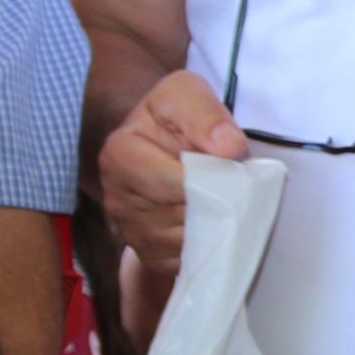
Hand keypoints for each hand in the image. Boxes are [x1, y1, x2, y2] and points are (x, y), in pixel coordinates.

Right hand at [97, 69, 248, 286]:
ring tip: (225, 199)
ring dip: (216, 224)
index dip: (207, 178)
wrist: (160, 145)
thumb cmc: (173, 118)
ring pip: (188, 241)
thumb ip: (205, 112)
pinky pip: (190, 260)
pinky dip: (210, 245)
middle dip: (216, 201)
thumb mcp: (186, 94)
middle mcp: (116, 199)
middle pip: (181, 214)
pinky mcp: (151, 257)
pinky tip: (214, 220)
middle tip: (238, 185)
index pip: (170, 182)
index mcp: (118, 155)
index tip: (230, 165)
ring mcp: (132, 232)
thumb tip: (229, 146)